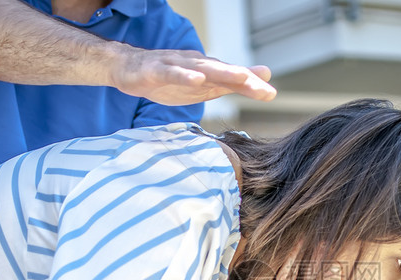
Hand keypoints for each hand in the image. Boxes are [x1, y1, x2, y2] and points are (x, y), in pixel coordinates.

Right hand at [111, 48, 276, 105]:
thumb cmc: (170, 79)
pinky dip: (185, 75)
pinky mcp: (157, 71)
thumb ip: (230, 84)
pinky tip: (197, 80)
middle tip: (263, 86)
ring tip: (240, 76)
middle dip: (245, 78)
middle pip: (224, 72)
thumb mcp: (203, 86)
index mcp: (208, 72)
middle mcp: (196, 65)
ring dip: (222, 72)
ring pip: (202, 69)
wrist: (129, 69)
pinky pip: (173, 73)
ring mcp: (177, 66)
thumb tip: (260, 80)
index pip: (233, 78)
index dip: (252, 85)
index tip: (271, 93)